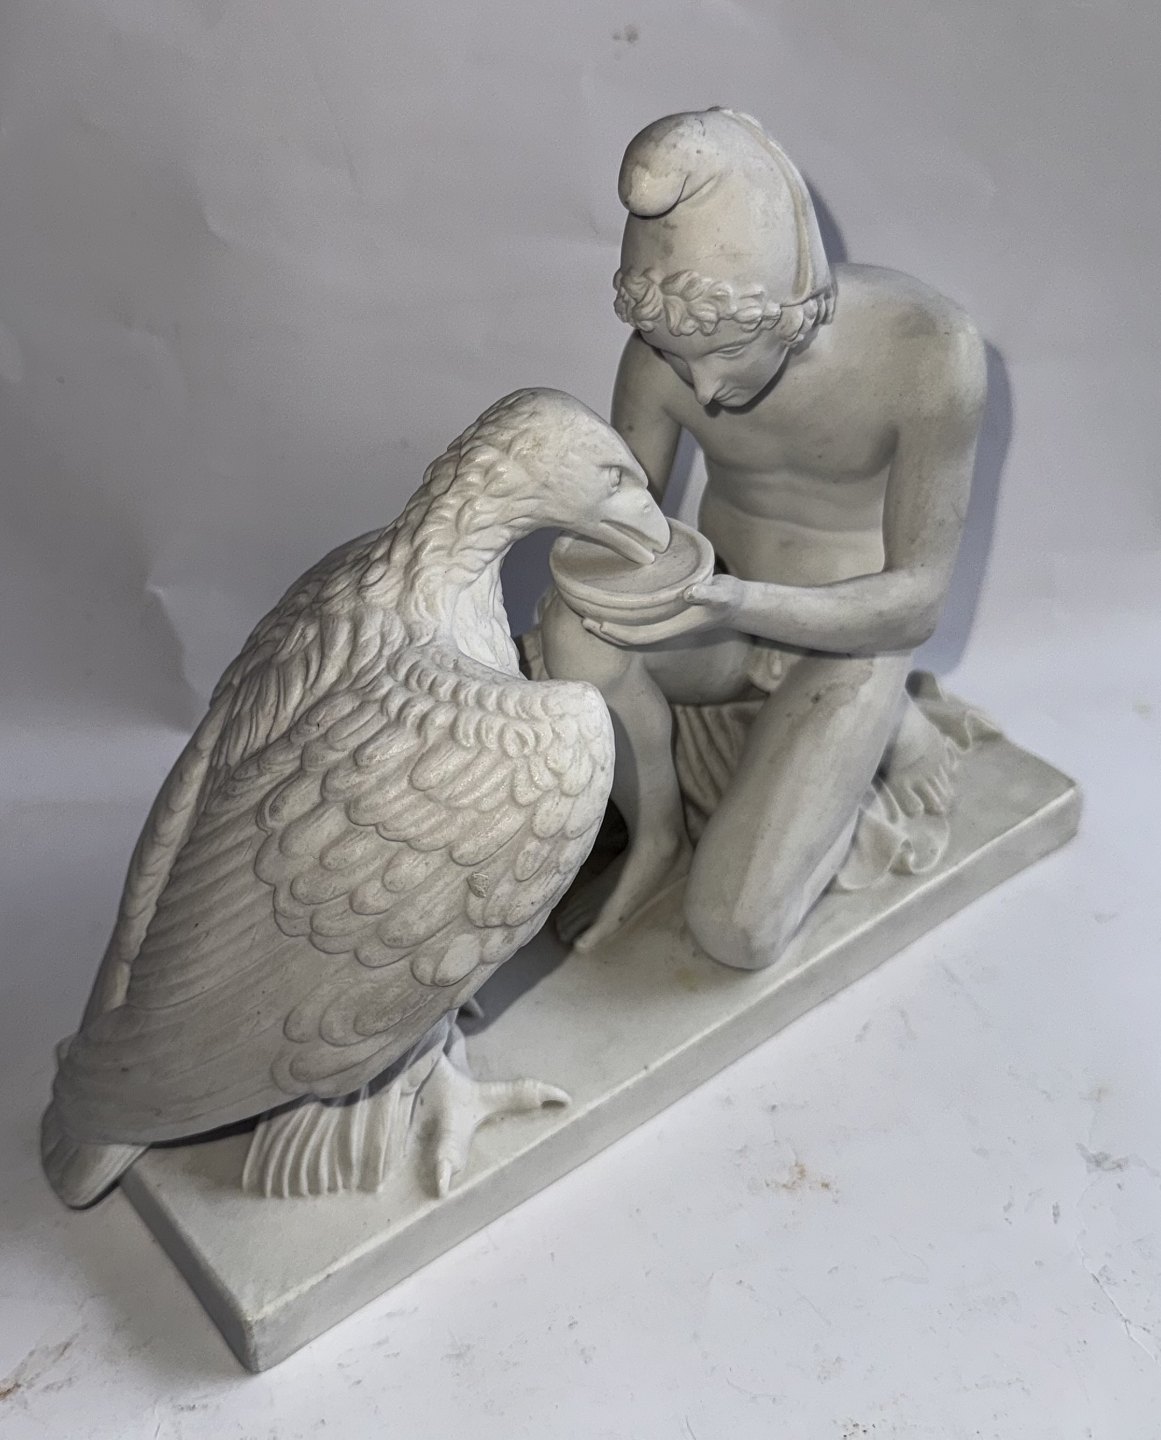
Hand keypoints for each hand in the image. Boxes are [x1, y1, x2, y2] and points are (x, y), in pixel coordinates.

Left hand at [581, 574, 745, 647]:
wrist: (736, 604)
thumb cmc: (728, 599)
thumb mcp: (722, 594)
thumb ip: (708, 594)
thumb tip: (690, 593)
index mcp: (671, 628)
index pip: (637, 636)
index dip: (616, 632)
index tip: (595, 623)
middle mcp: (662, 628)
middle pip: (627, 636)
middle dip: (603, 630)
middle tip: (580, 617)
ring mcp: (661, 623)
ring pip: (629, 627)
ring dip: (608, 621)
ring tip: (585, 610)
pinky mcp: (661, 615)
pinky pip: (636, 619)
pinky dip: (619, 613)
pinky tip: (607, 601)